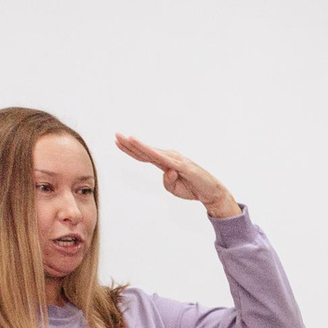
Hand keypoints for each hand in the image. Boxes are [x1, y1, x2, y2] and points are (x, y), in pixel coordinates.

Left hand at [114, 135, 240, 218]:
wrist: (211, 192)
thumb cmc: (193, 188)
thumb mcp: (173, 189)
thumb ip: (166, 181)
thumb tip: (167, 171)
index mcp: (166, 162)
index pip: (145, 155)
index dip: (130, 149)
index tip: (118, 141)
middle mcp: (170, 157)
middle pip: (146, 151)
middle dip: (130, 143)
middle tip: (116, 135)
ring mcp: (177, 160)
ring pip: (154, 152)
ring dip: (140, 146)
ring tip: (127, 138)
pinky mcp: (183, 166)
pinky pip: (166, 160)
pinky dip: (156, 154)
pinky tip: (147, 149)